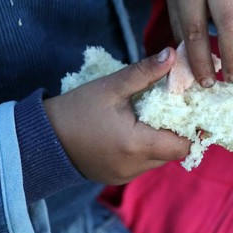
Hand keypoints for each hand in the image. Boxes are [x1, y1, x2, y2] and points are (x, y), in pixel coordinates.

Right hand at [44, 47, 191, 183]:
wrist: (42, 138)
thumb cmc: (76, 109)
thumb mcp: (111, 87)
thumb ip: (144, 72)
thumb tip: (172, 54)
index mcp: (137, 145)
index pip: (183, 145)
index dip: (190, 128)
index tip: (189, 108)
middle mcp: (134, 166)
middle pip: (172, 153)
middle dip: (175, 132)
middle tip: (169, 108)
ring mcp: (124, 176)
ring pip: (157, 160)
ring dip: (158, 141)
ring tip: (147, 117)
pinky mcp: (115, 178)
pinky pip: (141, 165)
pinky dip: (142, 150)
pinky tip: (130, 131)